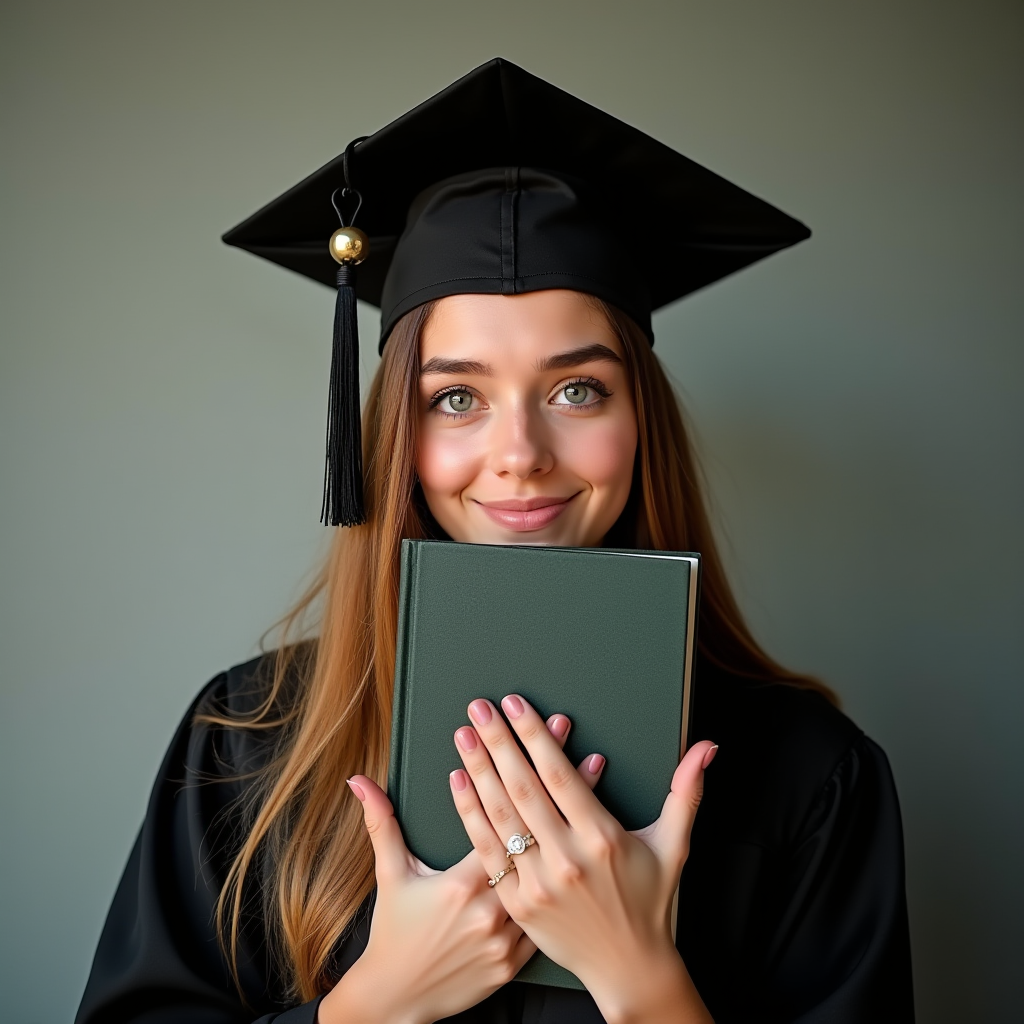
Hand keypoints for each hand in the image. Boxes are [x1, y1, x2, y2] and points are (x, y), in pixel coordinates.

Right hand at [320, 714, 596, 1023]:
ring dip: (574, 834)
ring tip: (597, 795)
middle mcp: (491, 910)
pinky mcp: (517, 963)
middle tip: (578, 740)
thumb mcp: (390, 874)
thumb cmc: (393, 931)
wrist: (396, 999)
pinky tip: (588, 858)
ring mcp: (509, 940)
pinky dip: (564, 891)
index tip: (543, 733)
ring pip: (550, 877)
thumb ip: (380, 823)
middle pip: (534, 833)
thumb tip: (358, 781)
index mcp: (462, 883)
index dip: (523, 771)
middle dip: (558, 780)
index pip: (502, 815)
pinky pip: (548, 920)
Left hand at [450, 695, 716, 1023]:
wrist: (629, 968)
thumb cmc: (651, 901)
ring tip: (463, 735)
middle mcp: (568, 858)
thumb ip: (686, 791)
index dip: (534, 735)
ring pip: (501, 816)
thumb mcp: (673, 844)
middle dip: (498, 742)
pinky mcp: (518, 904)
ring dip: (479, 770)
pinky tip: (458, 783)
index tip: (515, 705)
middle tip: (478, 708)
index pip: (559, 773)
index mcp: (602, 837)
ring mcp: (539, 883)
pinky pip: (487, 851)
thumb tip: (707, 748)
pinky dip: (470, 815)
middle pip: (524, 787)